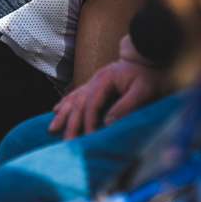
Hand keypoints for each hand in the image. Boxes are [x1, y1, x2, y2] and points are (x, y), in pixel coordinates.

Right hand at [49, 56, 165, 139]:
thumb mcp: (143, 90)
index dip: (88, 122)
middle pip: (78, 103)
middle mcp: (95, 80)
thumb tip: (107, 123)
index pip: (92, 104)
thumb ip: (126, 105)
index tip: (88, 139)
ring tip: (52, 129)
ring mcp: (93, 81)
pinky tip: (57, 110)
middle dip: (71, 124)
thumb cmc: (148, 75)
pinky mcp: (95, 85)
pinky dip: (65, 103)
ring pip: (73, 99)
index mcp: (105, 79)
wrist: (148, 58)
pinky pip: (75, 95)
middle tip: (67, 143)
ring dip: (63, 115)